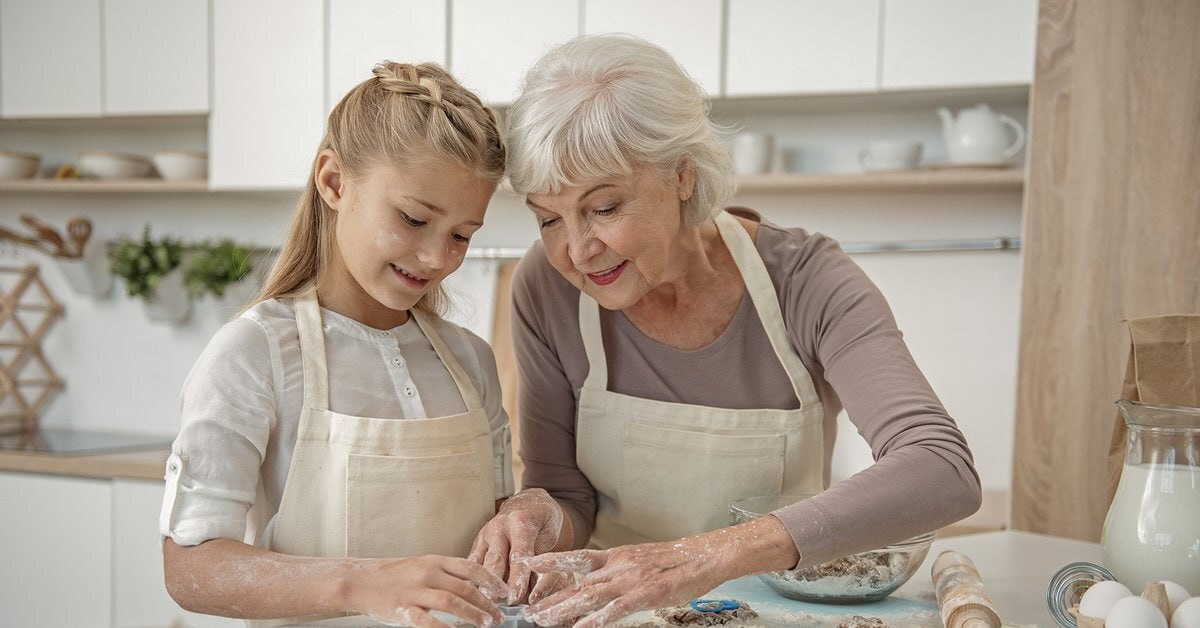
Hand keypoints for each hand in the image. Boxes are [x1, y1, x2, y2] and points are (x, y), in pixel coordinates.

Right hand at [346, 555, 508, 627]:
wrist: (362, 581)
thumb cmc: (395, 575)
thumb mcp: (423, 565)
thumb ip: (447, 573)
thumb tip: (477, 585)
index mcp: (435, 561)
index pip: (471, 568)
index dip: (491, 581)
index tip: (504, 593)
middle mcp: (427, 573)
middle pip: (465, 588)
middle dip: (486, 603)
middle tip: (498, 616)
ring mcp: (415, 591)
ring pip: (451, 602)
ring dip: (472, 614)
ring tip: (485, 624)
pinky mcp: (403, 609)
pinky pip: (427, 621)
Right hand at [469, 488, 566, 603]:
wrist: (527, 501)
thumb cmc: (542, 519)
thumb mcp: (549, 532)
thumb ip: (540, 557)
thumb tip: (536, 589)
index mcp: (520, 521)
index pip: (519, 553)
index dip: (517, 576)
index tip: (515, 596)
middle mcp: (499, 526)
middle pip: (496, 560)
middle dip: (495, 583)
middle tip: (496, 603)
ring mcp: (486, 534)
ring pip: (480, 561)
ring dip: (480, 583)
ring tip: (480, 603)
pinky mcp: (478, 542)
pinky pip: (472, 561)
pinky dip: (470, 576)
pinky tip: (469, 592)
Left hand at [519, 539, 728, 627]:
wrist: (703, 556)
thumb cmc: (675, 561)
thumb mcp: (640, 558)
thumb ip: (618, 569)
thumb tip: (599, 581)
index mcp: (617, 555)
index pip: (577, 558)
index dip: (552, 560)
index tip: (529, 564)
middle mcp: (618, 565)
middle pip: (577, 583)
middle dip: (551, 599)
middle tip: (529, 613)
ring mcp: (630, 580)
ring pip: (589, 596)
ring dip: (564, 610)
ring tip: (543, 622)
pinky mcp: (645, 594)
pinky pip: (615, 610)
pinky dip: (596, 620)